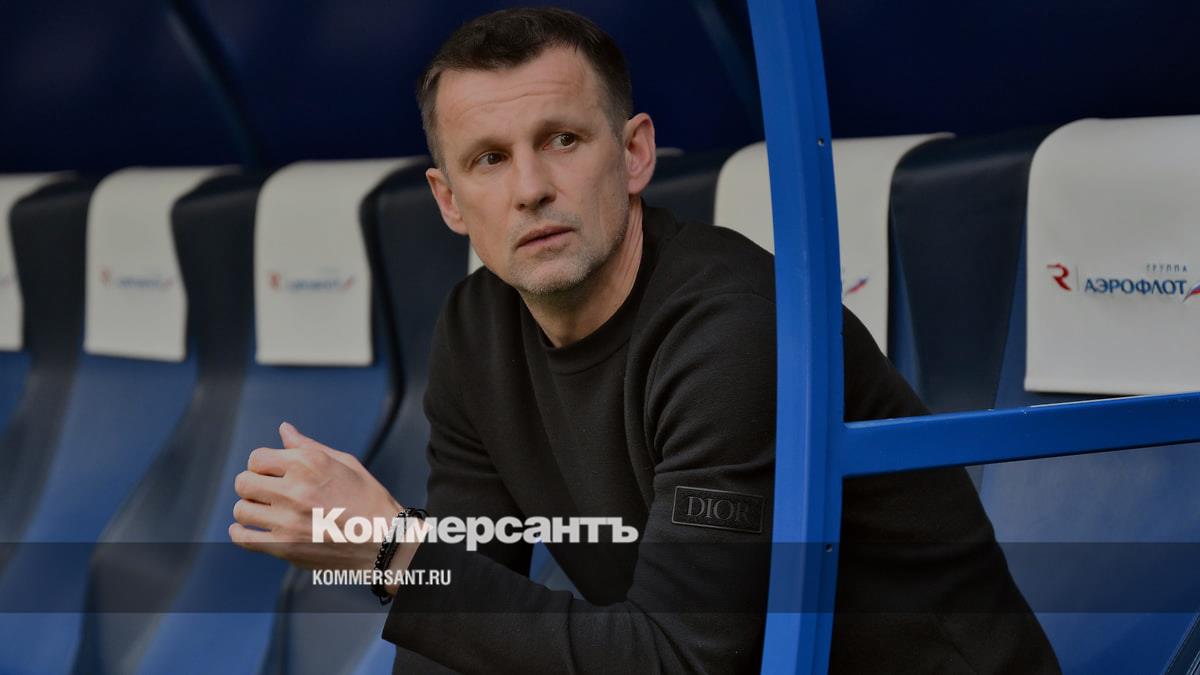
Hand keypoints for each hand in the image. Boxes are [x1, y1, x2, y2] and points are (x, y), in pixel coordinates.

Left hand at [229, 422, 404, 572]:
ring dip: (249, 509)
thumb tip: (284, 430)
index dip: (262, 465)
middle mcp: (295, 488)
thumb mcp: (345, 463)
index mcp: (309, 463)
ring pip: (241, 509)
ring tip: (264, 512)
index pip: (257, 457)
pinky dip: (241, 532)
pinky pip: (243, 537)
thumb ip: (309, 447)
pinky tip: (252, 529)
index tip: (272, 474)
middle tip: (266, 493)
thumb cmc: (369, 500)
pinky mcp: (285, 546)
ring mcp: (288, 519)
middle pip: (244, 482)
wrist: (384, 542)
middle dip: (251, 485)